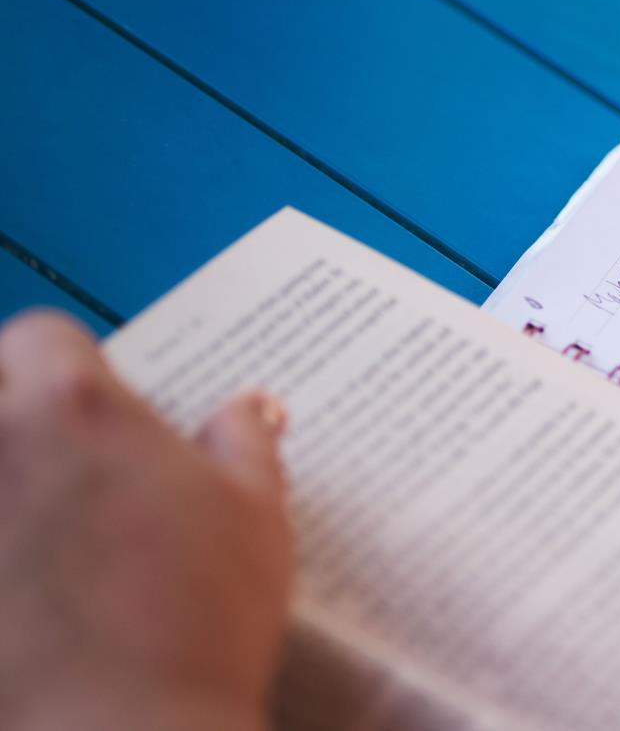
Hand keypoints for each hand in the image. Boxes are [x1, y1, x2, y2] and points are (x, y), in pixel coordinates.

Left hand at [0, 310, 293, 730]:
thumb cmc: (197, 622)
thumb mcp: (255, 518)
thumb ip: (243, 445)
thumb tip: (245, 409)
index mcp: (75, 406)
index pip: (41, 336)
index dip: (67, 364)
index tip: (92, 404)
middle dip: (13, 407)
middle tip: (55, 458)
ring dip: (0, 475)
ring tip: (32, 521)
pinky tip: (19, 586)